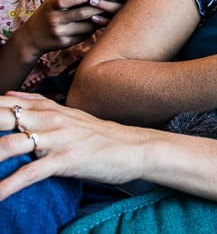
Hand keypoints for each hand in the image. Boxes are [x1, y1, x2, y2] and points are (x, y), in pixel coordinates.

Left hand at [0, 92, 146, 199]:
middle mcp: (49, 120)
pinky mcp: (65, 159)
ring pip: (9, 144)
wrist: (136, 147)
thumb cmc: (102, 136)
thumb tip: (10, 96)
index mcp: (48, 109)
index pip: (5, 103)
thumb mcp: (70, 116)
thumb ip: (39, 106)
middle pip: (2, 118)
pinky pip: (29, 174)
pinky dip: (7, 187)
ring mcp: (57, 139)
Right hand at [12, 0, 105, 63]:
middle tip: (111, 2)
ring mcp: (60, 32)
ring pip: (87, 26)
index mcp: (51, 6)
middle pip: (81, 13)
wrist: (32, 37)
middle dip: (98, 7)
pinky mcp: (66, 43)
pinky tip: (101, 23)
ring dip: (100, 19)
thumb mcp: (51, 0)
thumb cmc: (47, 13)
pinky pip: (85, 35)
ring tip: (110, 12)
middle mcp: (55, 20)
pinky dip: (94, 28)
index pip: (65, 1)